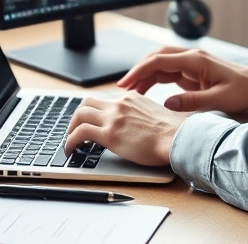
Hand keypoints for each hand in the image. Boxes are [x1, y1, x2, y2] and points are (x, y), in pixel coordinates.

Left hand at [64, 93, 188, 166]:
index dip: (95, 111)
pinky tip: (71, 149)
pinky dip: (70, 140)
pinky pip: (80, 133)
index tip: (92, 121)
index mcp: (132, 98)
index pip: (106, 100)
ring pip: (80, 114)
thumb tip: (141, 126)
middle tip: (76, 128)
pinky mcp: (109, 134)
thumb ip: (144, 115)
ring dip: (71, 127)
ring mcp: (113, 117)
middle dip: (78, 115)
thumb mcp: (156, 115)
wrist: (178, 138)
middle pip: (88, 102)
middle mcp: (120, 103)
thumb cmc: (173, 133)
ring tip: (70, 140)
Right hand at [116, 47, 247, 113]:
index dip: (140, 71)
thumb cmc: (243, 90)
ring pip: (160, 64)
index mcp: (195, 60)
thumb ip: (192, 101)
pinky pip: (167, 72)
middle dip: (137, 70)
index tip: (125, 84)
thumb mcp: (219, 99)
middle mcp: (191, 57)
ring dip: (144, 75)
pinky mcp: (192, 71)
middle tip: (121, 88)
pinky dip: (154, 79)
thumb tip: (167, 104)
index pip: (160, 61)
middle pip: (156, 58)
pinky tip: (145, 91)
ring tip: (129, 91)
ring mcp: (191, 63)